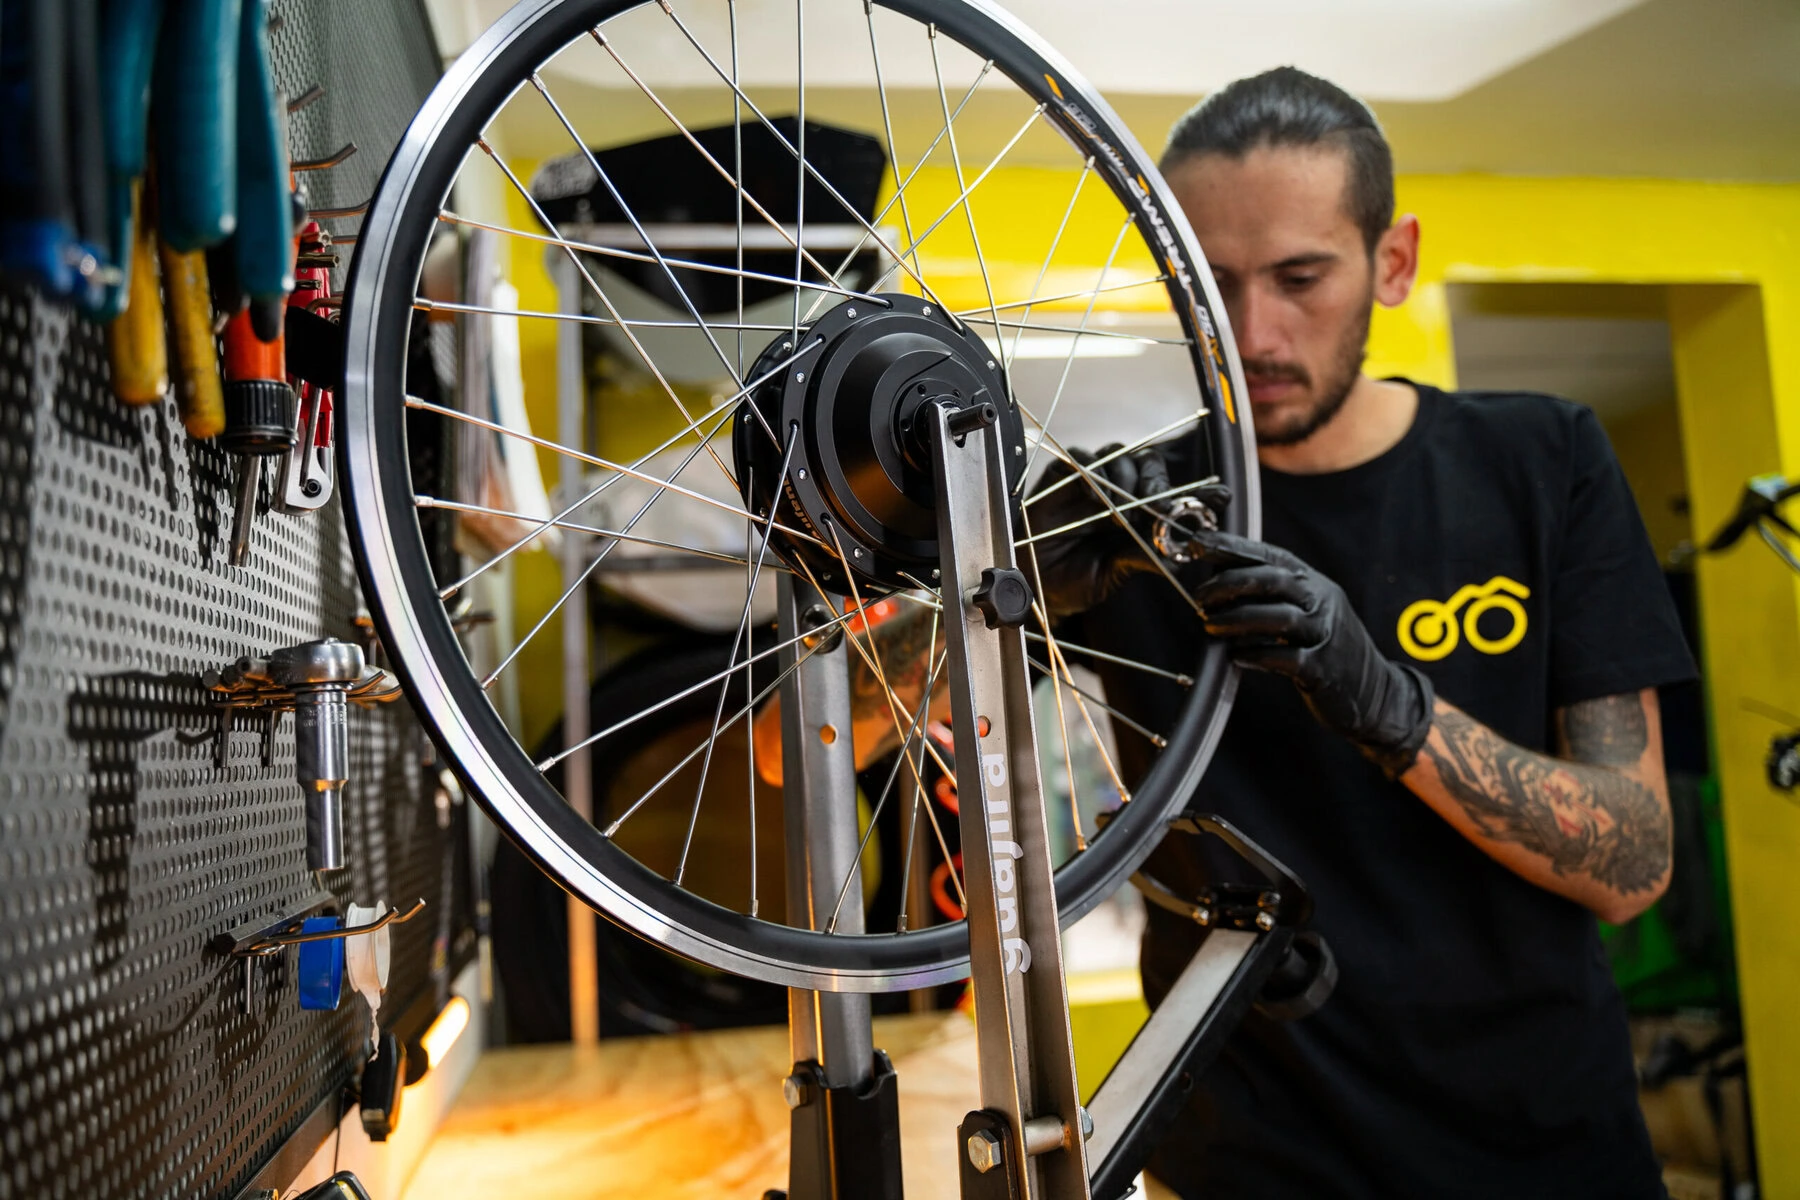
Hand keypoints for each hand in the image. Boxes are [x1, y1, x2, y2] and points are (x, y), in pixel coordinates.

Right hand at [1022, 445, 1227, 618]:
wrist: (1031, 585)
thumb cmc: (1072, 580)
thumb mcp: (1114, 573)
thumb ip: (1143, 557)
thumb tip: (1178, 554)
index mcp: (1138, 514)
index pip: (1174, 493)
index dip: (1197, 492)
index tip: (1220, 497)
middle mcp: (1118, 493)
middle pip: (1147, 463)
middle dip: (1157, 482)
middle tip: (1157, 503)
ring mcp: (1090, 483)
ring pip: (1117, 456)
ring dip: (1124, 478)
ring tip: (1122, 506)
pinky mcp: (1061, 477)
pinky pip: (1079, 459)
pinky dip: (1090, 471)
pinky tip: (1093, 494)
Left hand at [1188, 531, 1434, 778]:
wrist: (1374, 692)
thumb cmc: (1327, 647)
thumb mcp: (1307, 611)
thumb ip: (1272, 595)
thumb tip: (1218, 579)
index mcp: (1314, 583)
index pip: (1271, 556)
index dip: (1234, 548)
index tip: (1200, 544)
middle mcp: (1322, 602)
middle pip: (1275, 581)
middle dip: (1231, 584)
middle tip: (1199, 597)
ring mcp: (1326, 634)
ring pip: (1280, 618)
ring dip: (1238, 620)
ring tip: (1210, 626)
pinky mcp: (1325, 669)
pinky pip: (1287, 658)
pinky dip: (1257, 655)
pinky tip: (1236, 656)